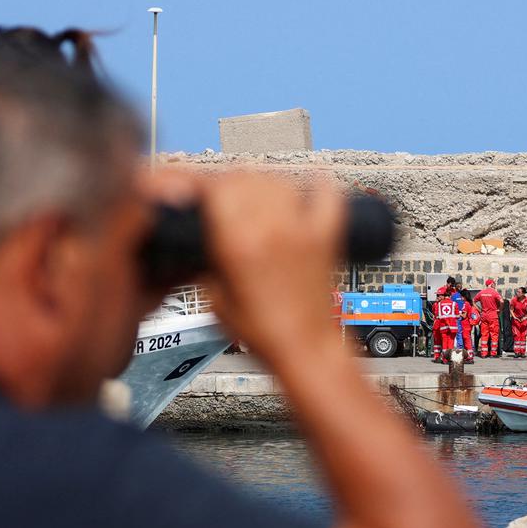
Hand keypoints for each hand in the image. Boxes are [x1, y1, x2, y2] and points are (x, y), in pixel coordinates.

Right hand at [198, 172, 345, 366]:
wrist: (306, 350)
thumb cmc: (263, 333)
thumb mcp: (215, 298)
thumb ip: (207, 262)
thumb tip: (202, 239)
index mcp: (239, 242)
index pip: (217, 185)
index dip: (204, 185)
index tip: (199, 193)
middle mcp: (272, 228)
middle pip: (246, 177)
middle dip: (229, 183)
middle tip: (223, 198)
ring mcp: (303, 229)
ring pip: (278, 181)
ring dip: (262, 183)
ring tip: (254, 198)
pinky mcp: (327, 236)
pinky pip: (326, 193)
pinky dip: (316, 185)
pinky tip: (305, 187)